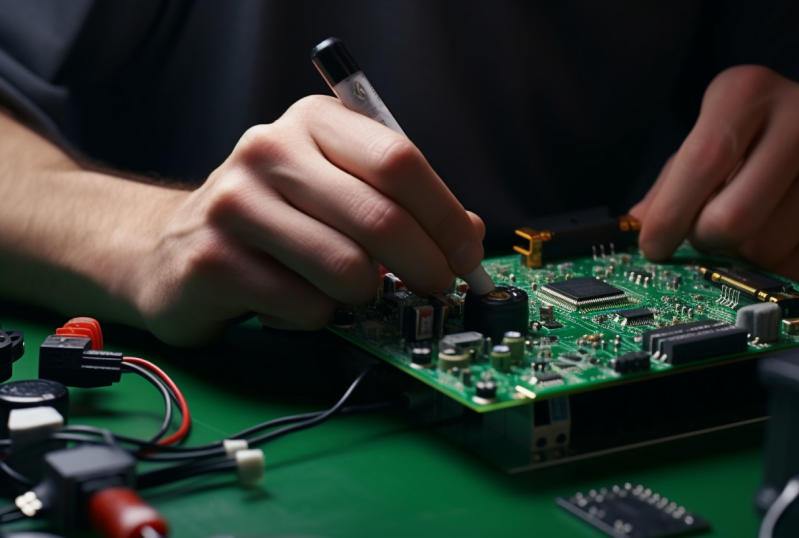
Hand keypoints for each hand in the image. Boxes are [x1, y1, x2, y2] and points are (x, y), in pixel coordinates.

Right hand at [128, 95, 484, 344]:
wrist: (169, 247)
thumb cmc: (275, 219)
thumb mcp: (339, 190)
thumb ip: (404, 205)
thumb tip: (470, 238)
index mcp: (313, 121)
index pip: (400, 162)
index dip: (446, 218)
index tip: (467, 257)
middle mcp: (269, 150)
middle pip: (382, 218)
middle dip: (426, 267)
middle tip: (434, 288)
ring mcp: (235, 204)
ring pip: (348, 271)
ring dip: (363, 295)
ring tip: (344, 288)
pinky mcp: (212, 262)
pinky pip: (307, 308)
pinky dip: (317, 317)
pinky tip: (291, 300)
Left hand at [630, 65, 798, 278]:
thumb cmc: (749, 142)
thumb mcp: (703, 147)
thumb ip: (668, 186)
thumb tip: (640, 227)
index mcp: (745, 90)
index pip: (702, 162)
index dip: (671, 215)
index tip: (653, 247)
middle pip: (734, 216)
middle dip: (706, 239)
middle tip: (704, 236)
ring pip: (768, 245)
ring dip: (745, 252)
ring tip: (750, 228)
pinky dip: (781, 262)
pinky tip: (781, 237)